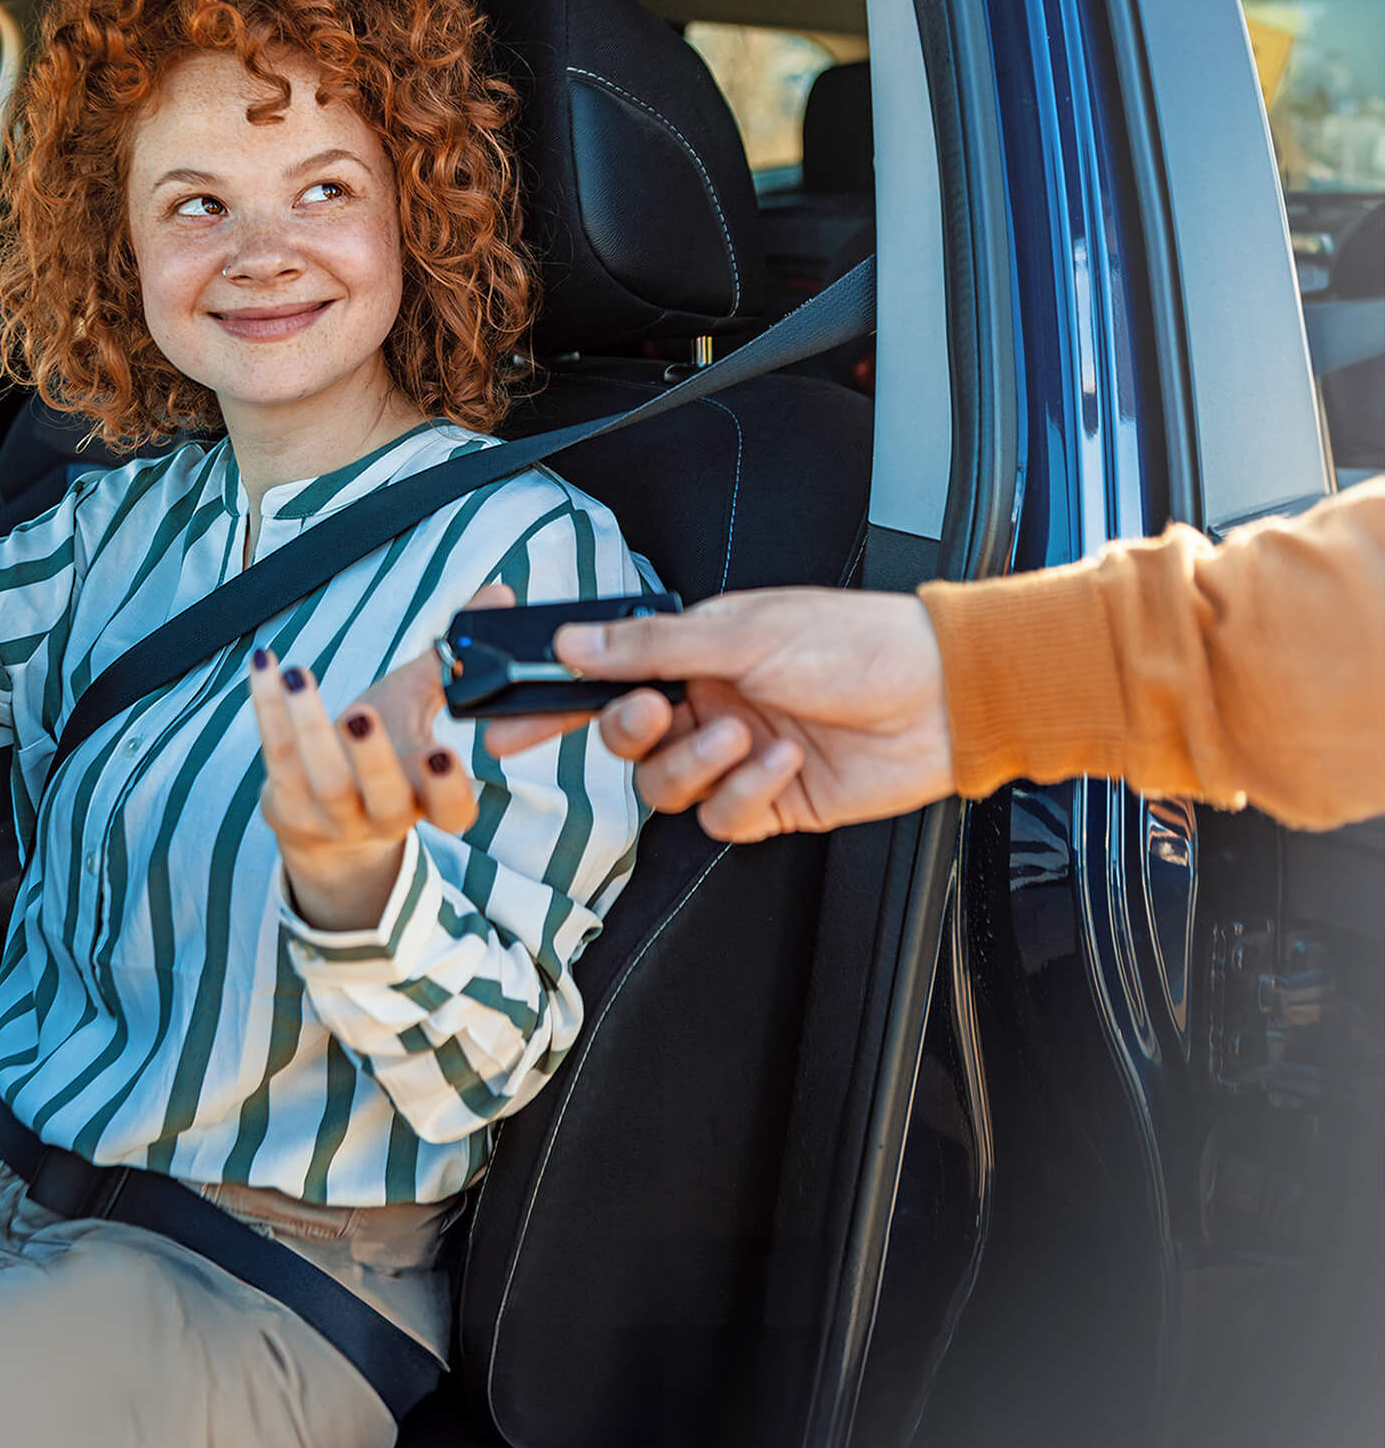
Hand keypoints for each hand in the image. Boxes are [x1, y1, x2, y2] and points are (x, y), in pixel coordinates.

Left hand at [248, 584, 495, 929]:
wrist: (322, 818)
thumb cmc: (385, 751)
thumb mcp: (419, 704)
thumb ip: (457, 657)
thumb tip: (501, 595)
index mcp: (427, 798)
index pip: (452, 811)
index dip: (449, 790)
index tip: (442, 753)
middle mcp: (383, 817)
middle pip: (385, 801)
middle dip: (373, 759)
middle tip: (360, 714)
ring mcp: (332, 817)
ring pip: (324, 782)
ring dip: (309, 724)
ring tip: (297, 675)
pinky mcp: (286, 806)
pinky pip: (276, 756)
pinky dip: (266, 708)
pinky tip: (265, 664)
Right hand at [480, 587, 955, 841]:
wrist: (943, 695)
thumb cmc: (859, 642)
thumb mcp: (744, 631)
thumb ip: (650, 643)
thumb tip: (573, 642)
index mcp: (694, 653)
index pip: (603, 680)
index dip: (551, 704)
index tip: (505, 725)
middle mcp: (707, 704)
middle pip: (624, 742)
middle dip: (633, 732)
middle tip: (657, 713)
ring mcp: (736, 757)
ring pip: (666, 787)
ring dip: (699, 763)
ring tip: (746, 733)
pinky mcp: (770, 803)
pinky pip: (721, 816)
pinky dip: (747, 791)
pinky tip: (782, 760)